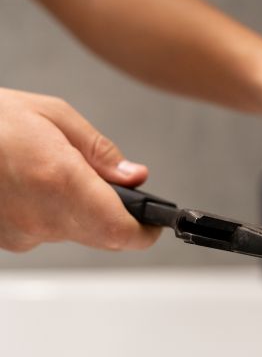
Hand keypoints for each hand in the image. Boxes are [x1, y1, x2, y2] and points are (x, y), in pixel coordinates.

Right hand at [0, 88, 160, 251]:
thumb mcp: (54, 115)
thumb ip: (99, 152)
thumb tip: (133, 177)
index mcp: (60, 180)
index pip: (122, 230)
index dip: (145, 231)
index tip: (153, 221)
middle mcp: (42, 216)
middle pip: (103, 236)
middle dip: (116, 216)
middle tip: (113, 188)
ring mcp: (21, 234)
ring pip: (74, 233)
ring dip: (79, 210)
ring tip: (56, 173)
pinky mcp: (7, 241)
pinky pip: (44, 232)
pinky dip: (50, 212)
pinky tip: (32, 185)